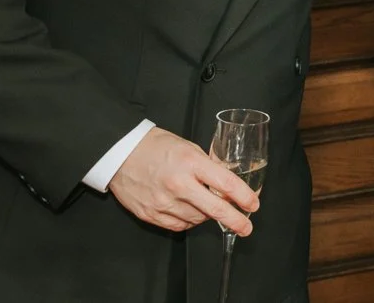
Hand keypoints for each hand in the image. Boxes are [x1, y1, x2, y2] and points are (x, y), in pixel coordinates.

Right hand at [106, 127, 258, 234]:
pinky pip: (179, 225)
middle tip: (247, 227)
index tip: (253, 204)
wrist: (120, 153)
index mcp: (190, 163)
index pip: (225, 183)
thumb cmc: (156, 146)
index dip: (244, 196)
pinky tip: (189, 211)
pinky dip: (189, 221)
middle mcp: (178, 184)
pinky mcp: (151, 214)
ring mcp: (163, 202)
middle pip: (214, 209)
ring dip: (208, 215)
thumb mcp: (188, 147)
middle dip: (235, 220)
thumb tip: (227, 182)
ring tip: (206, 205)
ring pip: (197, 219)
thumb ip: (207, 165)